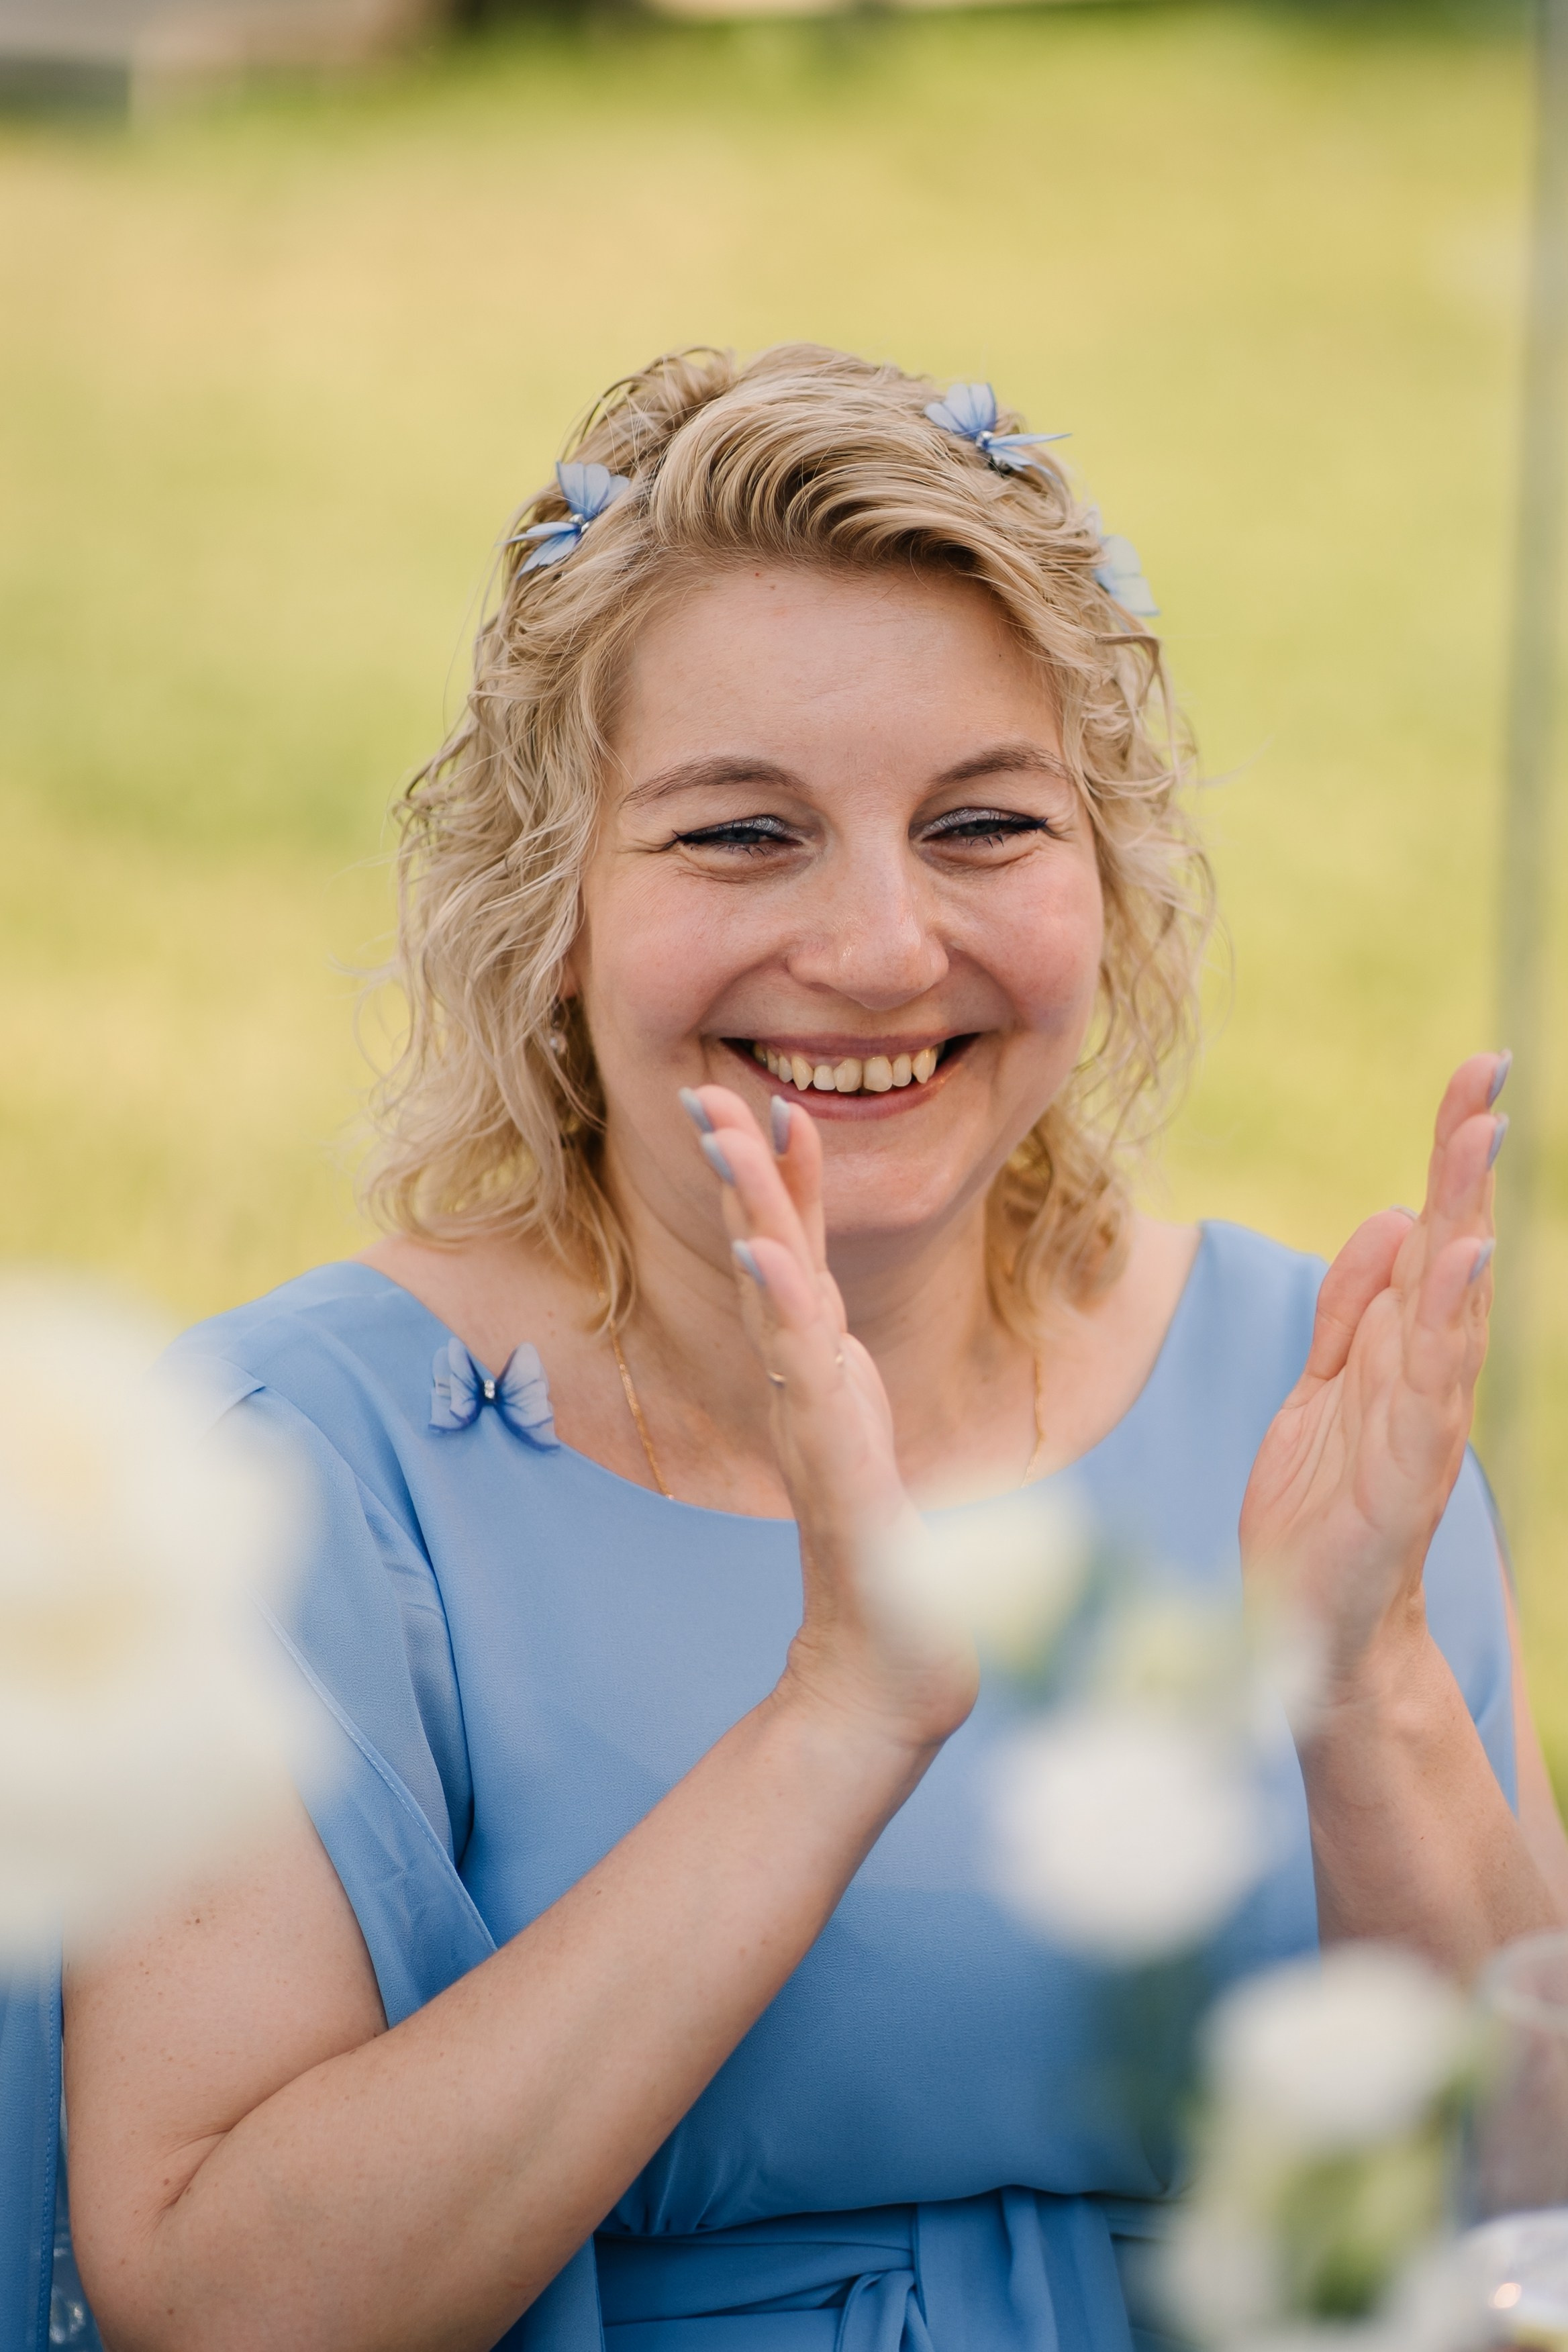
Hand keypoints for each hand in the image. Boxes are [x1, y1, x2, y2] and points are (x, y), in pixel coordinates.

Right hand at [683, 1086, 977, 1753]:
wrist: (891, 1680)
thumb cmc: (892, 1570)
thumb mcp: (875, 1450)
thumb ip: (851, 1397)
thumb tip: (844, 1352)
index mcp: (826, 1379)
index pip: (800, 1263)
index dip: (785, 1185)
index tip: (772, 1105)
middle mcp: (812, 1394)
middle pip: (770, 1262)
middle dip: (741, 1173)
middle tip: (705, 1092)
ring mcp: (820, 1431)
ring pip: (781, 1305)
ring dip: (754, 1216)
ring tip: (730, 1140)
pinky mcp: (840, 1474)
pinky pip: (807, 1380)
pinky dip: (785, 1314)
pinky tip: (770, 1258)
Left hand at [1239, 1053, 1506, 1693]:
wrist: (1317, 1625)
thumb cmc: (1325, 1507)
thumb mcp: (1324, 1385)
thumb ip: (1355, 1308)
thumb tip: (1394, 1217)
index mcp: (1404, 1347)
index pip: (1433, 1234)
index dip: (1450, 1157)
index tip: (1472, 1075)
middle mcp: (1427, 1372)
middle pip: (1453, 1249)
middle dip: (1465, 1163)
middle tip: (1485, 1079)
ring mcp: (1423, 1416)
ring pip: (1453, 1299)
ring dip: (1466, 1215)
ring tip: (1480, 1137)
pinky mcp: (1406, 1465)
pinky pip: (1432, 1378)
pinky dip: (1449, 1316)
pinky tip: (1464, 1258)